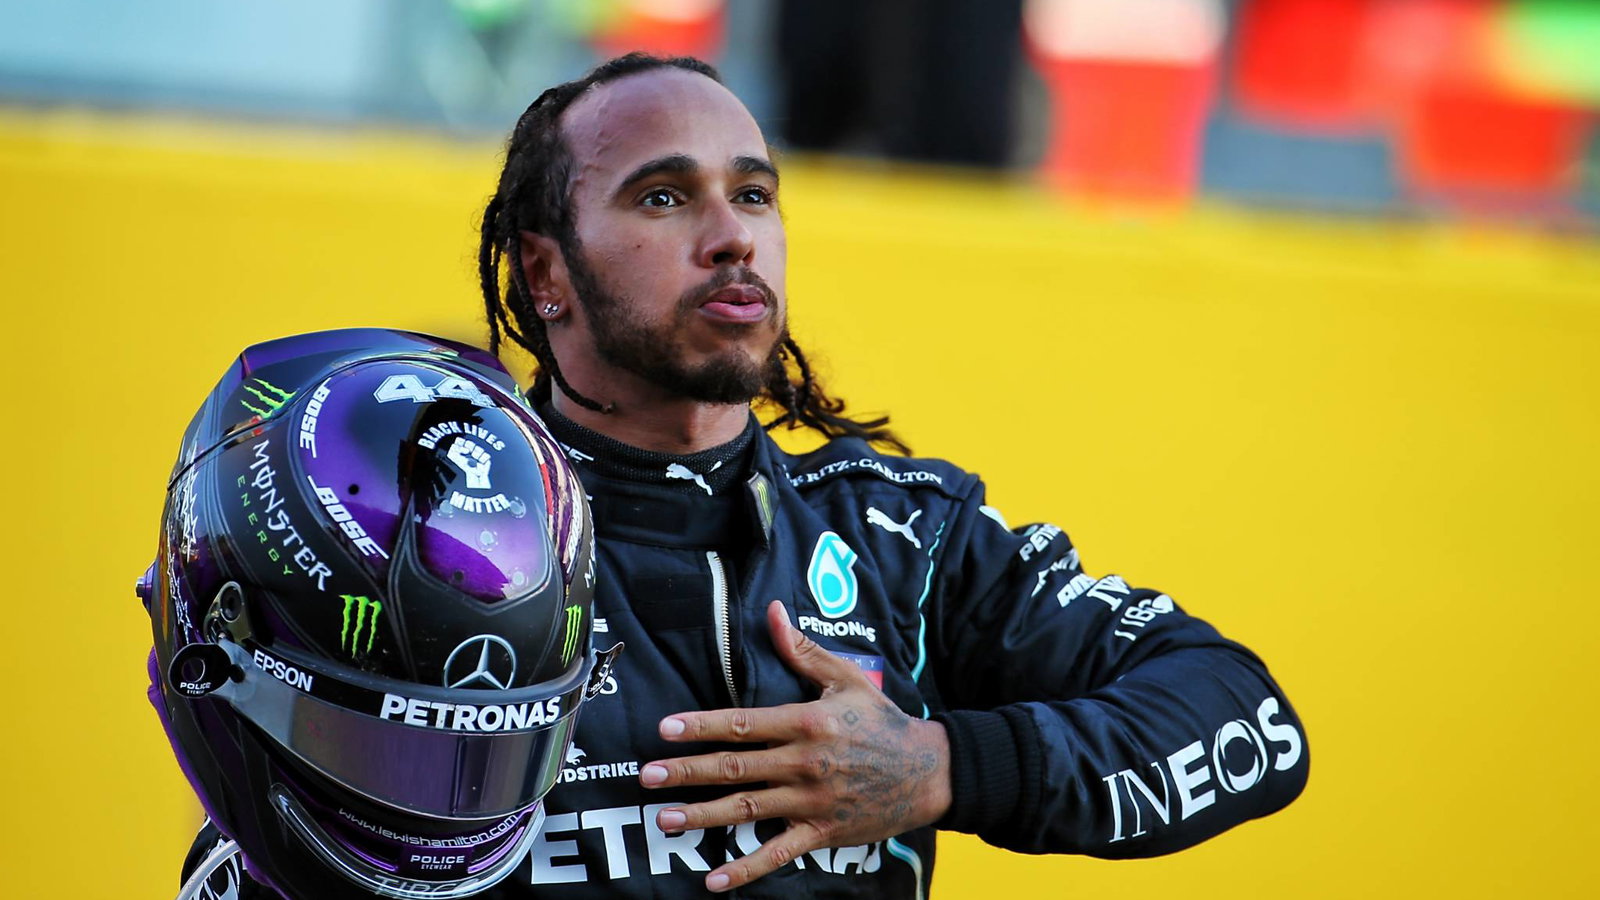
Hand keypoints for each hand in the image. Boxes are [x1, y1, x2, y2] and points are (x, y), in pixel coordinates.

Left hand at [639, 600, 950, 892]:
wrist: (930, 771)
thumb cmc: (882, 721)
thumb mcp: (845, 678)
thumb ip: (802, 650)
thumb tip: (773, 611)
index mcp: (806, 722)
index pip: (743, 723)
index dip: (701, 725)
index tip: (665, 729)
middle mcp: (805, 762)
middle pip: (735, 767)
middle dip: (687, 772)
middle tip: (647, 777)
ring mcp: (812, 800)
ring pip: (748, 809)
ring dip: (703, 816)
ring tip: (665, 819)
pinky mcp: (823, 832)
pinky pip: (778, 854)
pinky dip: (745, 869)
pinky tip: (713, 880)